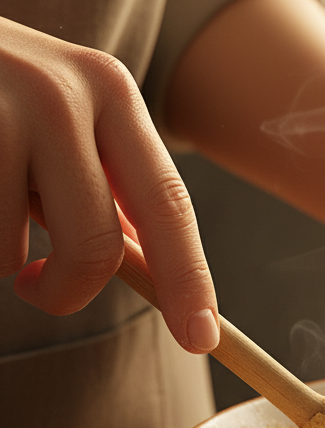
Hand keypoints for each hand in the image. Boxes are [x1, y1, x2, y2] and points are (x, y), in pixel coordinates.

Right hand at [0, 17, 219, 351]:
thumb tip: (157, 273)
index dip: (189, 279)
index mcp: (109, 89)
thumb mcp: (59, 118)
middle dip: (68, 290)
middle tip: (39, 288)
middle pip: (95, 246)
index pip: (167, 204)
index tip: (202, 337)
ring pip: (10, 253)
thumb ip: (104, 186)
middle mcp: (60, 93)